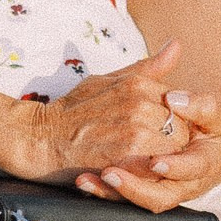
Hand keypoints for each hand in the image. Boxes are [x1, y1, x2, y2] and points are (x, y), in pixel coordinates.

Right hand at [5, 40, 220, 210]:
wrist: (37, 139)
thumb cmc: (70, 110)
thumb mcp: (108, 79)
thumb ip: (146, 68)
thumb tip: (176, 46)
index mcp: (138, 84)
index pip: (180, 103)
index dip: (171, 121)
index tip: (155, 130)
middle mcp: (141, 105)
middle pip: (183, 129)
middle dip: (172, 141)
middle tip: (150, 150)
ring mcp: (136, 133)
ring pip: (175, 151)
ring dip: (164, 160)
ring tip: (141, 161)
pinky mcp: (127, 161)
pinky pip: (158, 170)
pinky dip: (151, 175)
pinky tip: (135, 172)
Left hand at [75, 92, 220, 212]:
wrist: (206, 138)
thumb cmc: (212, 123)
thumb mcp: (214, 111)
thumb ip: (201, 104)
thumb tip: (175, 100)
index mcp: (208, 164)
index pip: (193, 169)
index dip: (176, 167)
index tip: (155, 162)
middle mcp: (186, 183)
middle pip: (161, 196)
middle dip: (136, 188)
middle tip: (111, 174)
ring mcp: (164, 189)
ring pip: (139, 200)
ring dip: (115, 191)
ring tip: (92, 179)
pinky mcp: (144, 189)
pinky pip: (123, 197)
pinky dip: (103, 190)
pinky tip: (86, 181)